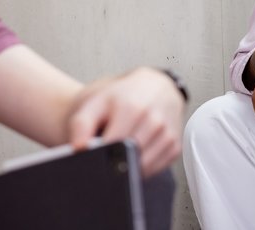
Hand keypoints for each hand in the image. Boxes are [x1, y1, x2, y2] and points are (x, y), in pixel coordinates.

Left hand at [66, 67, 184, 176]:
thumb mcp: (95, 102)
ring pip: (141, 168)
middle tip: (108, 149)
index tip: (94, 152)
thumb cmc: (122, 96)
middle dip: (113, 160)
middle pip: (127, 159)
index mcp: (132, 109)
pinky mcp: (175, 146)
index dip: (98, 154)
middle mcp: (154, 121)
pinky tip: (138, 151)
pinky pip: (154, 169)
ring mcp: (167, 134)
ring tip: (123, 147)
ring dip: (128, 165)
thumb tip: (79, 149)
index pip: (111, 147)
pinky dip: (143, 167)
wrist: (155, 86)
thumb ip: (80, 125)